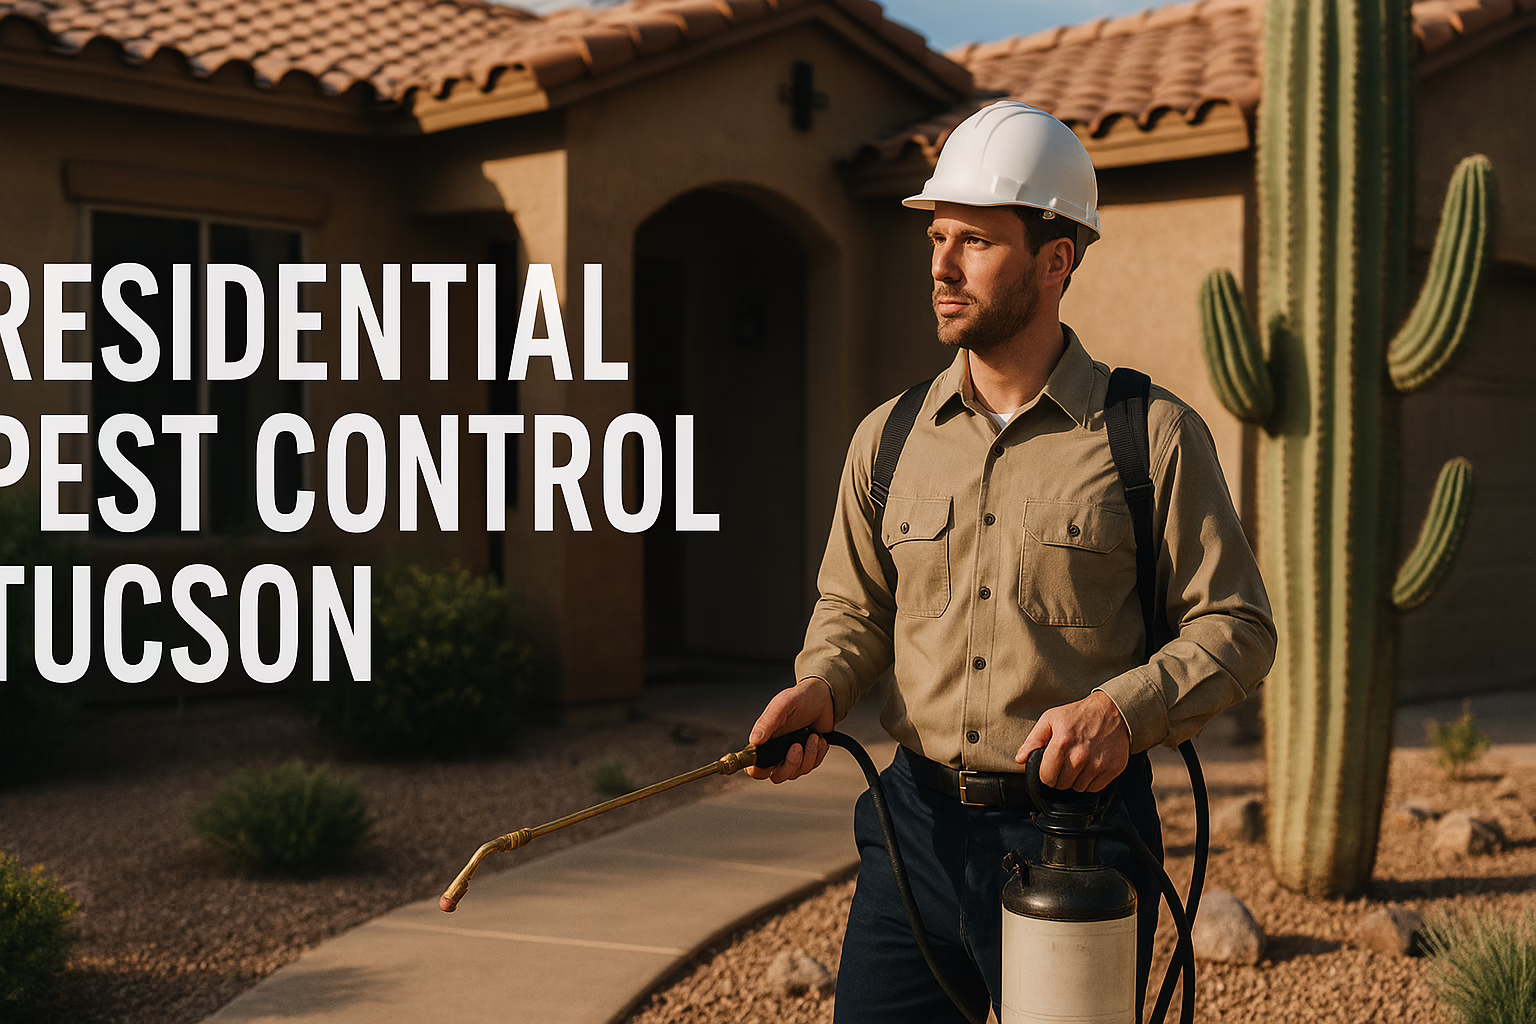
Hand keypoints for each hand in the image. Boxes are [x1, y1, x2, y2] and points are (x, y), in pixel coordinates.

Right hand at [744, 678, 835, 783]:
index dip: (757, 771)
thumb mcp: (782, 705)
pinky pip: (812, 766)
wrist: (825, 697)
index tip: (767, 766)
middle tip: (797, 747)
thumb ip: (767, 723)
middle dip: (790, 765)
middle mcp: (778, 751)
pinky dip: (817, 753)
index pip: (755, 767)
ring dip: (808, 756)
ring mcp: (794, 755)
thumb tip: (754, 740)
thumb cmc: (800, 698)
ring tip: (812, 736)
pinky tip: (818, 738)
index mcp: (765, 741)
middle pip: (778, 776)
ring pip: (797, 772)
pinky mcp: (810, 756)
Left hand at [1015, 690, 1130, 792]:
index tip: (1049, 768)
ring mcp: (1098, 764)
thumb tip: (1020, 759)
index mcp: (1062, 743)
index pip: (1047, 777)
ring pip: (1078, 788)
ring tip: (1079, 763)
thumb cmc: (1079, 715)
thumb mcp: (1050, 719)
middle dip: (1060, 777)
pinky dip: (1091, 781)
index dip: (1045, 775)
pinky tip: (1091, 766)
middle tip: (1065, 764)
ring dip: (1076, 780)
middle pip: (1062, 785)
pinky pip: (1094, 788)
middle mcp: (1080, 756)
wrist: (1112, 711)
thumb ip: (1033, 740)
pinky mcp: (1112, 769)